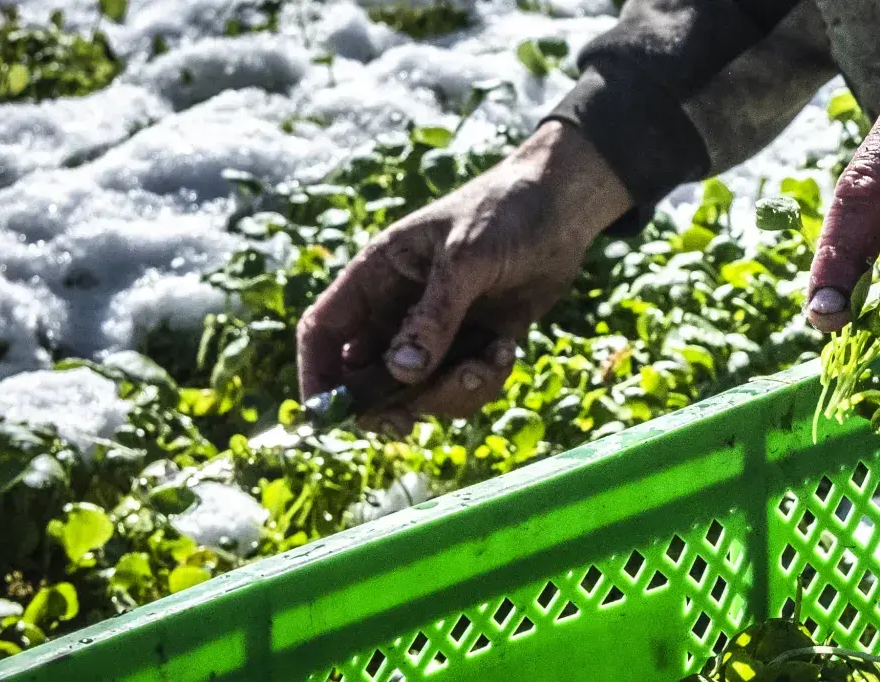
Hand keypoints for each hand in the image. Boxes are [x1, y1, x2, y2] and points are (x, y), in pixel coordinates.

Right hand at [295, 121, 631, 433]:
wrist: (563, 207)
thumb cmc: (504, 212)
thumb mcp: (465, 258)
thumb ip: (434, 316)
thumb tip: (401, 373)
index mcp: (376, 276)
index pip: (323, 332)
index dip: (316, 376)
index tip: (323, 417)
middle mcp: (398, 309)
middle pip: (367, 377)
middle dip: (387, 405)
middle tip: (406, 425)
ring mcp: (437, 331)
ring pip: (421, 391)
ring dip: (453, 391)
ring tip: (493, 358)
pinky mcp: (475, 344)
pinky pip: (464, 386)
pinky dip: (485, 381)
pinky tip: (508, 350)